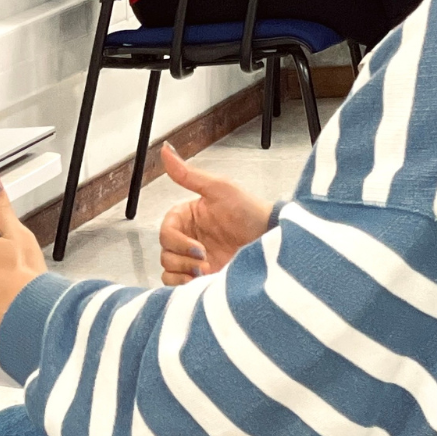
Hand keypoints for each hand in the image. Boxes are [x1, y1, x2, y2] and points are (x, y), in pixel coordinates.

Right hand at [157, 146, 270, 284]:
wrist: (272, 240)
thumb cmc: (250, 212)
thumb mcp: (219, 189)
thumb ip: (188, 174)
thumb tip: (166, 149)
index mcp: (186, 217)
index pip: (165, 231)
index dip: (177, 242)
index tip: (198, 247)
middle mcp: (187, 238)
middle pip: (165, 252)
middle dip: (183, 259)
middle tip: (206, 261)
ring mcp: (194, 259)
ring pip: (168, 269)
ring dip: (185, 273)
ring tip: (207, 272)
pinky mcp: (201, 277)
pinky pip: (176, 285)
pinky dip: (184, 285)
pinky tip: (204, 281)